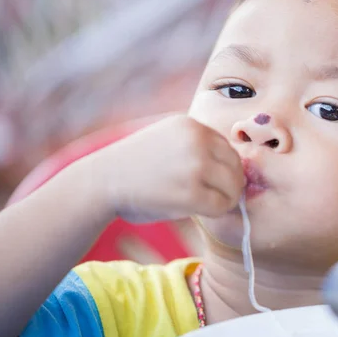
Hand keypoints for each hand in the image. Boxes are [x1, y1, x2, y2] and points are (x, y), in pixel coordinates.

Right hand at [86, 114, 244, 222]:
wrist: (101, 182)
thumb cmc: (134, 165)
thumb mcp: (166, 138)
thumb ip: (196, 144)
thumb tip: (232, 164)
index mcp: (191, 125)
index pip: (227, 147)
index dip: (225, 166)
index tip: (215, 180)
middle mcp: (196, 140)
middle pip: (236, 164)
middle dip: (231, 182)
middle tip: (218, 195)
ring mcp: (195, 166)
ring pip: (233, 185)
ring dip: (226, 198)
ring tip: (210, 203)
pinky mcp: (191, 193)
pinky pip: (222, 205)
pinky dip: (218, 211)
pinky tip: (203, 211)